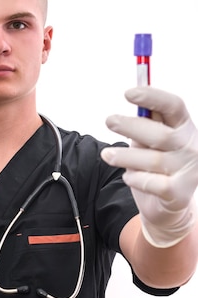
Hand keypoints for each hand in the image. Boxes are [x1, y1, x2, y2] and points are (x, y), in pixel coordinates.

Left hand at [100, 87, 197, 246]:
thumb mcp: (151, 138)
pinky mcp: (178, 192)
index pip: (174, 106)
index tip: (128, 93)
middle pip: (160, 133)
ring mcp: (187, 170)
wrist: (168, 204)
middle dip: (131, 126)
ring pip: (151, 159)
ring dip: (125, 156)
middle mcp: (190, 146)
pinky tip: (128, 176)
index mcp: (185, 127)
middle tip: (109, 120)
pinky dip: (133, 178)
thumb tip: (132, 93)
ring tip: (107, 154)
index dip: (152, 97)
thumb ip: (146, 120)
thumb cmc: (157, 163)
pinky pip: (149, 181)